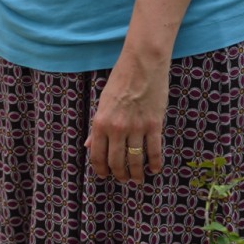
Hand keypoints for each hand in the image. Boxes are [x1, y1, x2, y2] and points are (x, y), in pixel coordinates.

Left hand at [84, 55, 168, 183]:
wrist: (142, 64)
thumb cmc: (121, 79)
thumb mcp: (102, 102)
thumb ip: (97, 127)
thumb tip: (88, 146)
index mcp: (101, 122)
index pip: (98, 155)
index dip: (101, 169)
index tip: (104, 175)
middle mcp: (117, 128)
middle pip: (117, 162)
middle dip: (119, 175)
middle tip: (123, 179)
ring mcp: (136, 127)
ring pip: (136, 160)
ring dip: (136, 174)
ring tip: (137, 179)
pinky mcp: (154, 124)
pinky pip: (154, 151)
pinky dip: (154, 164)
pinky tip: (154, 169)